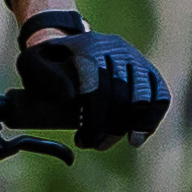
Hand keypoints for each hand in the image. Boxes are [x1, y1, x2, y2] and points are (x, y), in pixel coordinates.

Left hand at [19, 10, 167, 150]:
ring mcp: (134, 58)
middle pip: (121, 94)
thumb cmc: (48, 65)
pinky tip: (135, 138)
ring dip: (127, 126)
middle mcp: (115, 48)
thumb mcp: (31, 64)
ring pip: (142, 96)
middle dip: (107, 127)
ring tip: (107, 142)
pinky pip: (160, 96)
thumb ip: (40, 75)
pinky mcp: (147, 70)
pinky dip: (150, 120)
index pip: (97, 86)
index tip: (82, 140)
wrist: (68, 49)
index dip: (93, 119)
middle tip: (92, 145)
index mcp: (86, 46)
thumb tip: (71, 95)